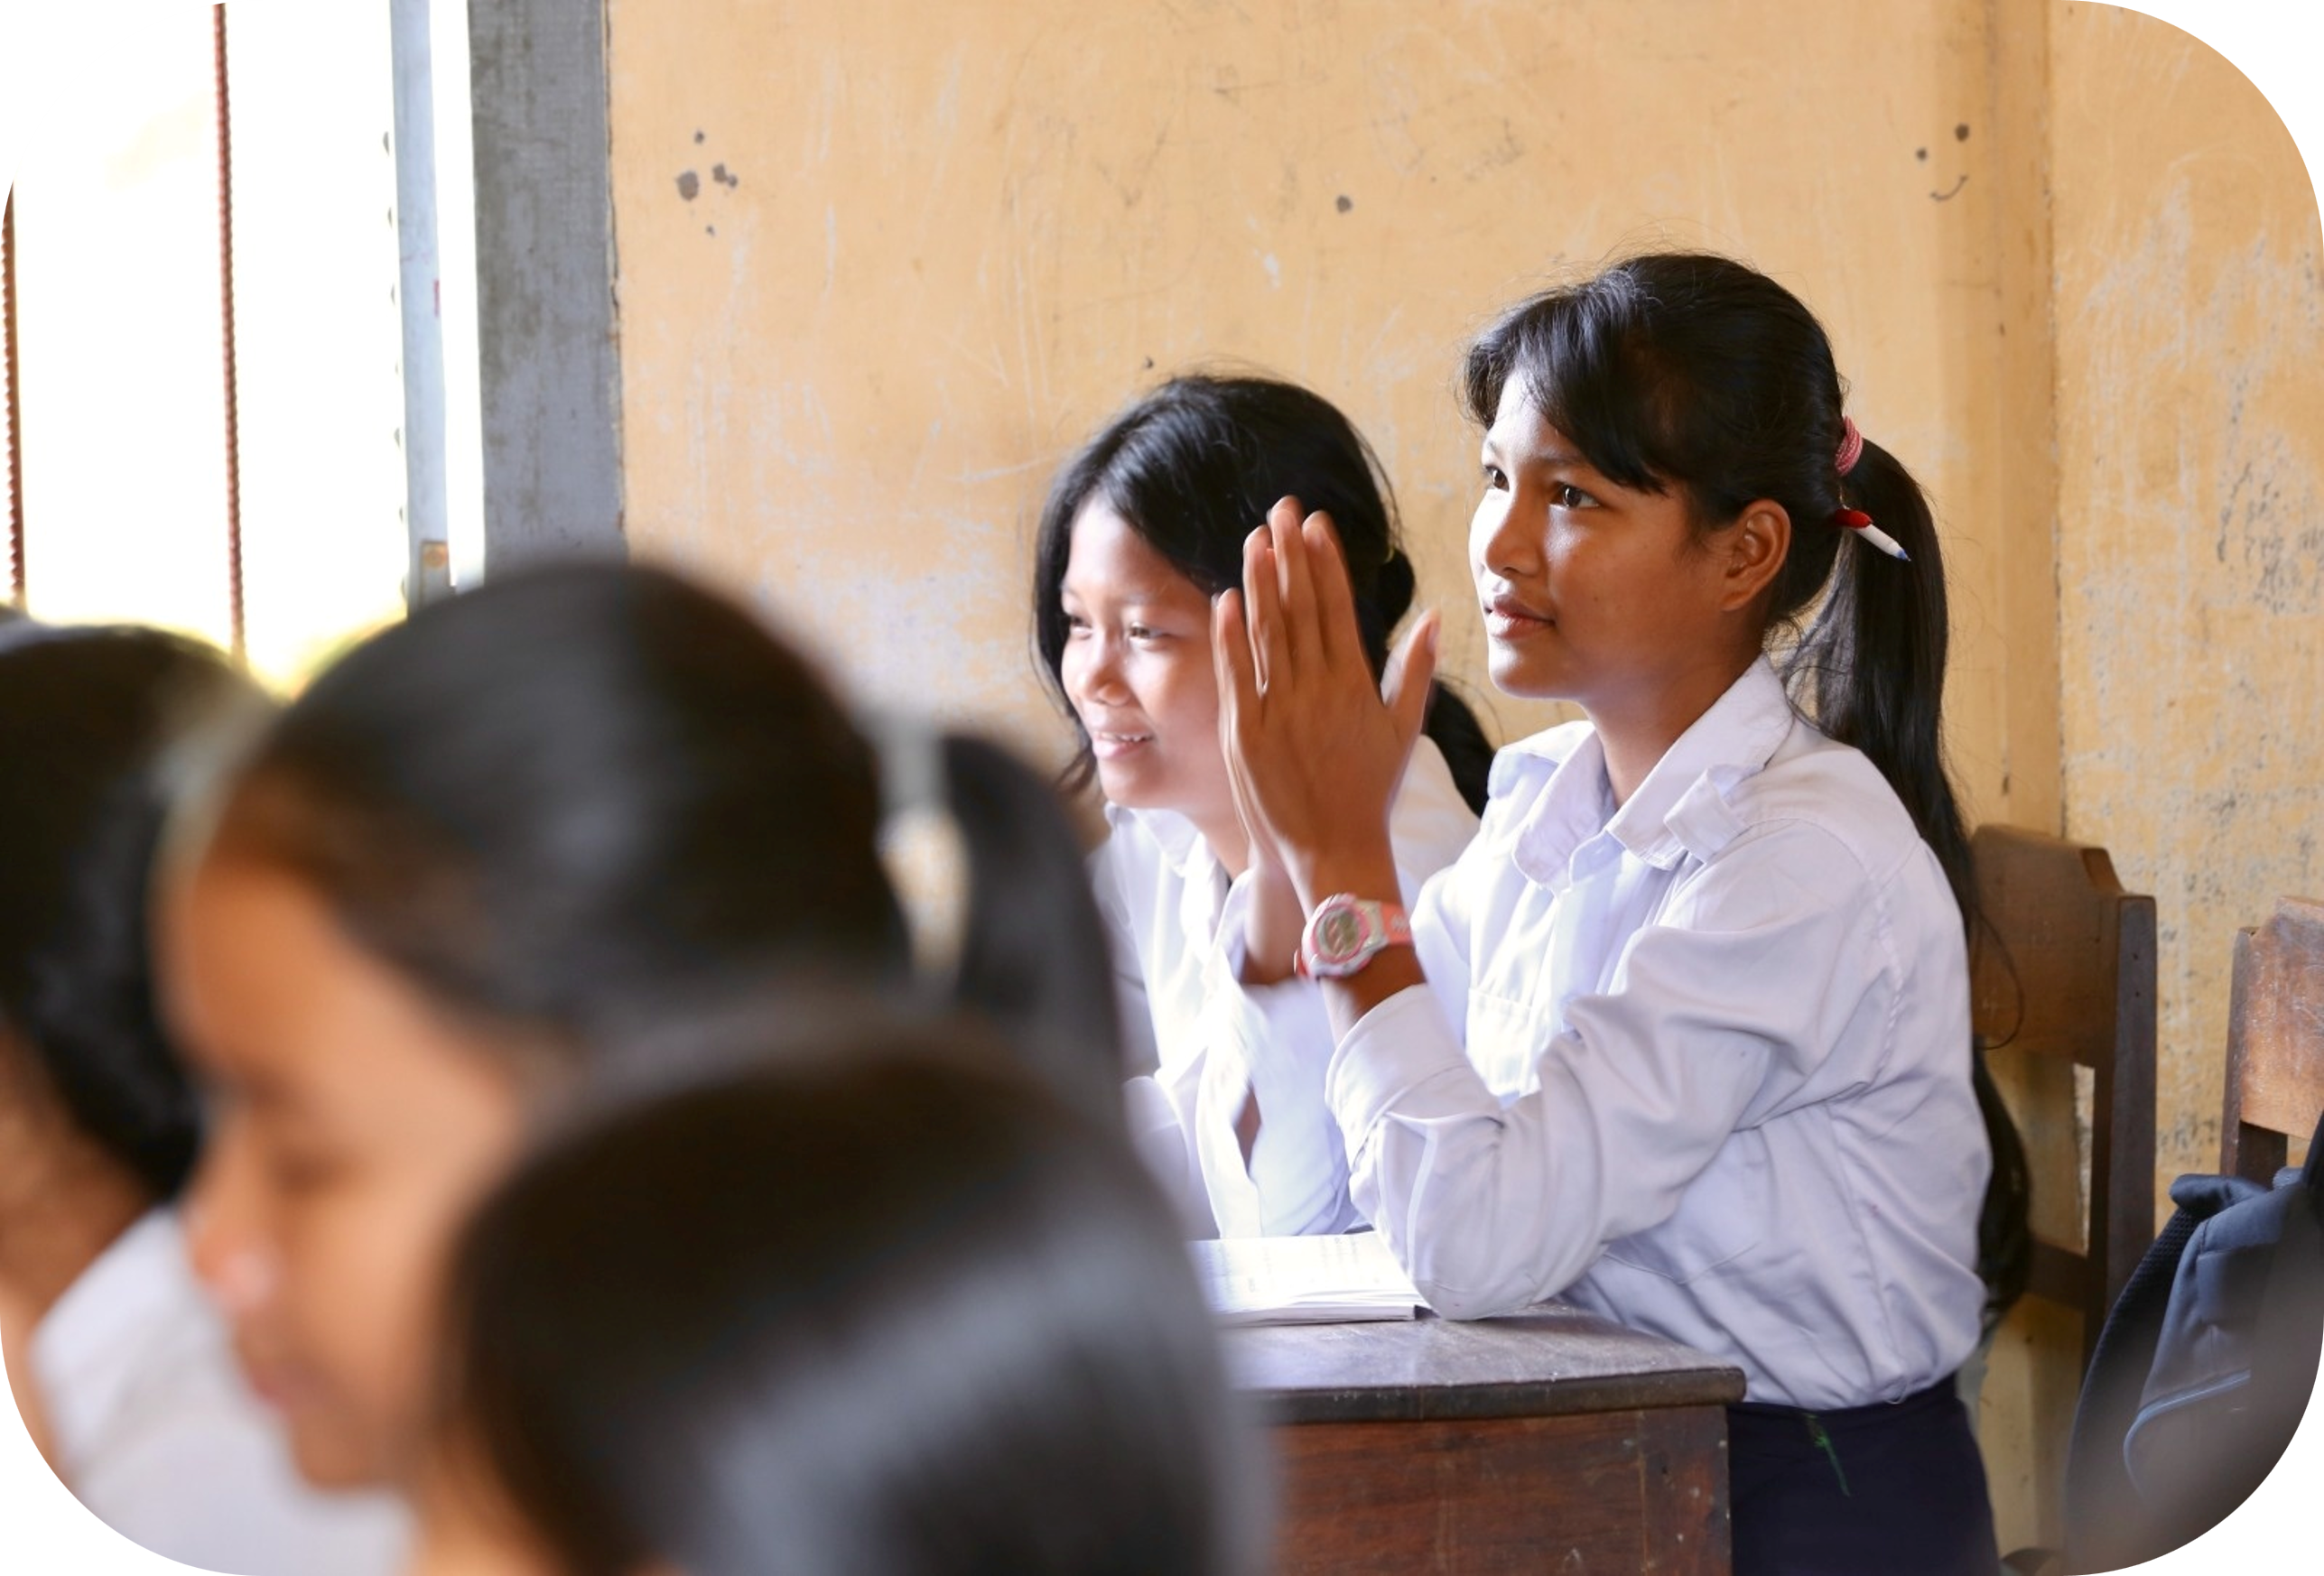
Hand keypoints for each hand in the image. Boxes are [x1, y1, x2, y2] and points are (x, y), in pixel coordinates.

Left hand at [1213, 496, 1439, 911]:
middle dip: (1291, 555)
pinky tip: (1227, 599)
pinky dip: (1230, 636)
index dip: (1325, 562)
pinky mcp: (1245, 734)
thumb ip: (1413, 671)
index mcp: (1354, 686)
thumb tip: (1432, 616)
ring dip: (1259, 583)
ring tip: (1255, 540)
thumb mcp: (1402, 732)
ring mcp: (1278, 711)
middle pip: (1300, 609)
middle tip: (1283, 510)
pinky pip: (1235, 675)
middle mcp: (1316, 692)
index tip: (1316, 524)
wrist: (1332, 851)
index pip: (1337, 608)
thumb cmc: (1368, 792)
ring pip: (1266, 634)